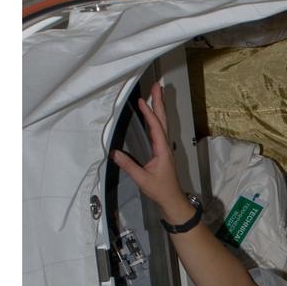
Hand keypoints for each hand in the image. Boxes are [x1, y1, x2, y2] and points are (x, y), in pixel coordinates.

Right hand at [111, 83, 187, 218]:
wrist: (172, 198)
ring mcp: (164, 146)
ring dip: (159, 107)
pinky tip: (152, 112)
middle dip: (159, 102)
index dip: (149, 114)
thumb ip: (128, 166)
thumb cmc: (160, 190)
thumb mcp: (142, 179)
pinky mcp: (162, 149)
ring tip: (156, 93)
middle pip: (162, 120)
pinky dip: (156, 117)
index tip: (142, 101)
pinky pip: (159, 128)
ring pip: (162, 123)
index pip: (155, 128)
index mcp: (162, 150)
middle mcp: (165, 145)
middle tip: (157, 86)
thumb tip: (114, 153)